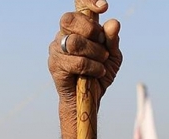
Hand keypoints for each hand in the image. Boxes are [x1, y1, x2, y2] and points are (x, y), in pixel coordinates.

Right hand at [49, 0, 121, 138]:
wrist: (90, 99)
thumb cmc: (100, 74)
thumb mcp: (113, 56)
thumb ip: (112, 40)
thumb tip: (113, 22)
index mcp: (77, 29)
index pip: (78, 9)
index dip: (88, 3)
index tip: (103, 7)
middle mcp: (64, 36)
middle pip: (69, 19)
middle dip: (89, 28)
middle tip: (101, 43)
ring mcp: (56, 50)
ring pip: (74, 41)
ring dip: (94, 51)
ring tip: (102, 60)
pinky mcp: (55, 66)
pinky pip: (76, 61)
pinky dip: (92, 66)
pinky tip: (97, 72)